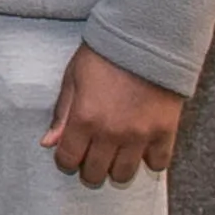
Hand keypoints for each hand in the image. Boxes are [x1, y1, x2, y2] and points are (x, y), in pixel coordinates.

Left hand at [44, 43, 183, 185]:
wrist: (147, 40)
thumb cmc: (104, 56)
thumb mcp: (73, 79)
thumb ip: (61, 114)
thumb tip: (48, 143)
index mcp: (84, 119)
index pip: (68, 160)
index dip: (66, 161)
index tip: (71, 154)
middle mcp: (111, 133)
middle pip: (95, 173)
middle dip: (89, 169)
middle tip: (92, 156)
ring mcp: (140, 135)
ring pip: (124, 174)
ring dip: (116, 169)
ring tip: (115, 154)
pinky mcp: (166, 132)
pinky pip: (158, 164)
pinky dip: (149, 160)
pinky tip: (142, 148)